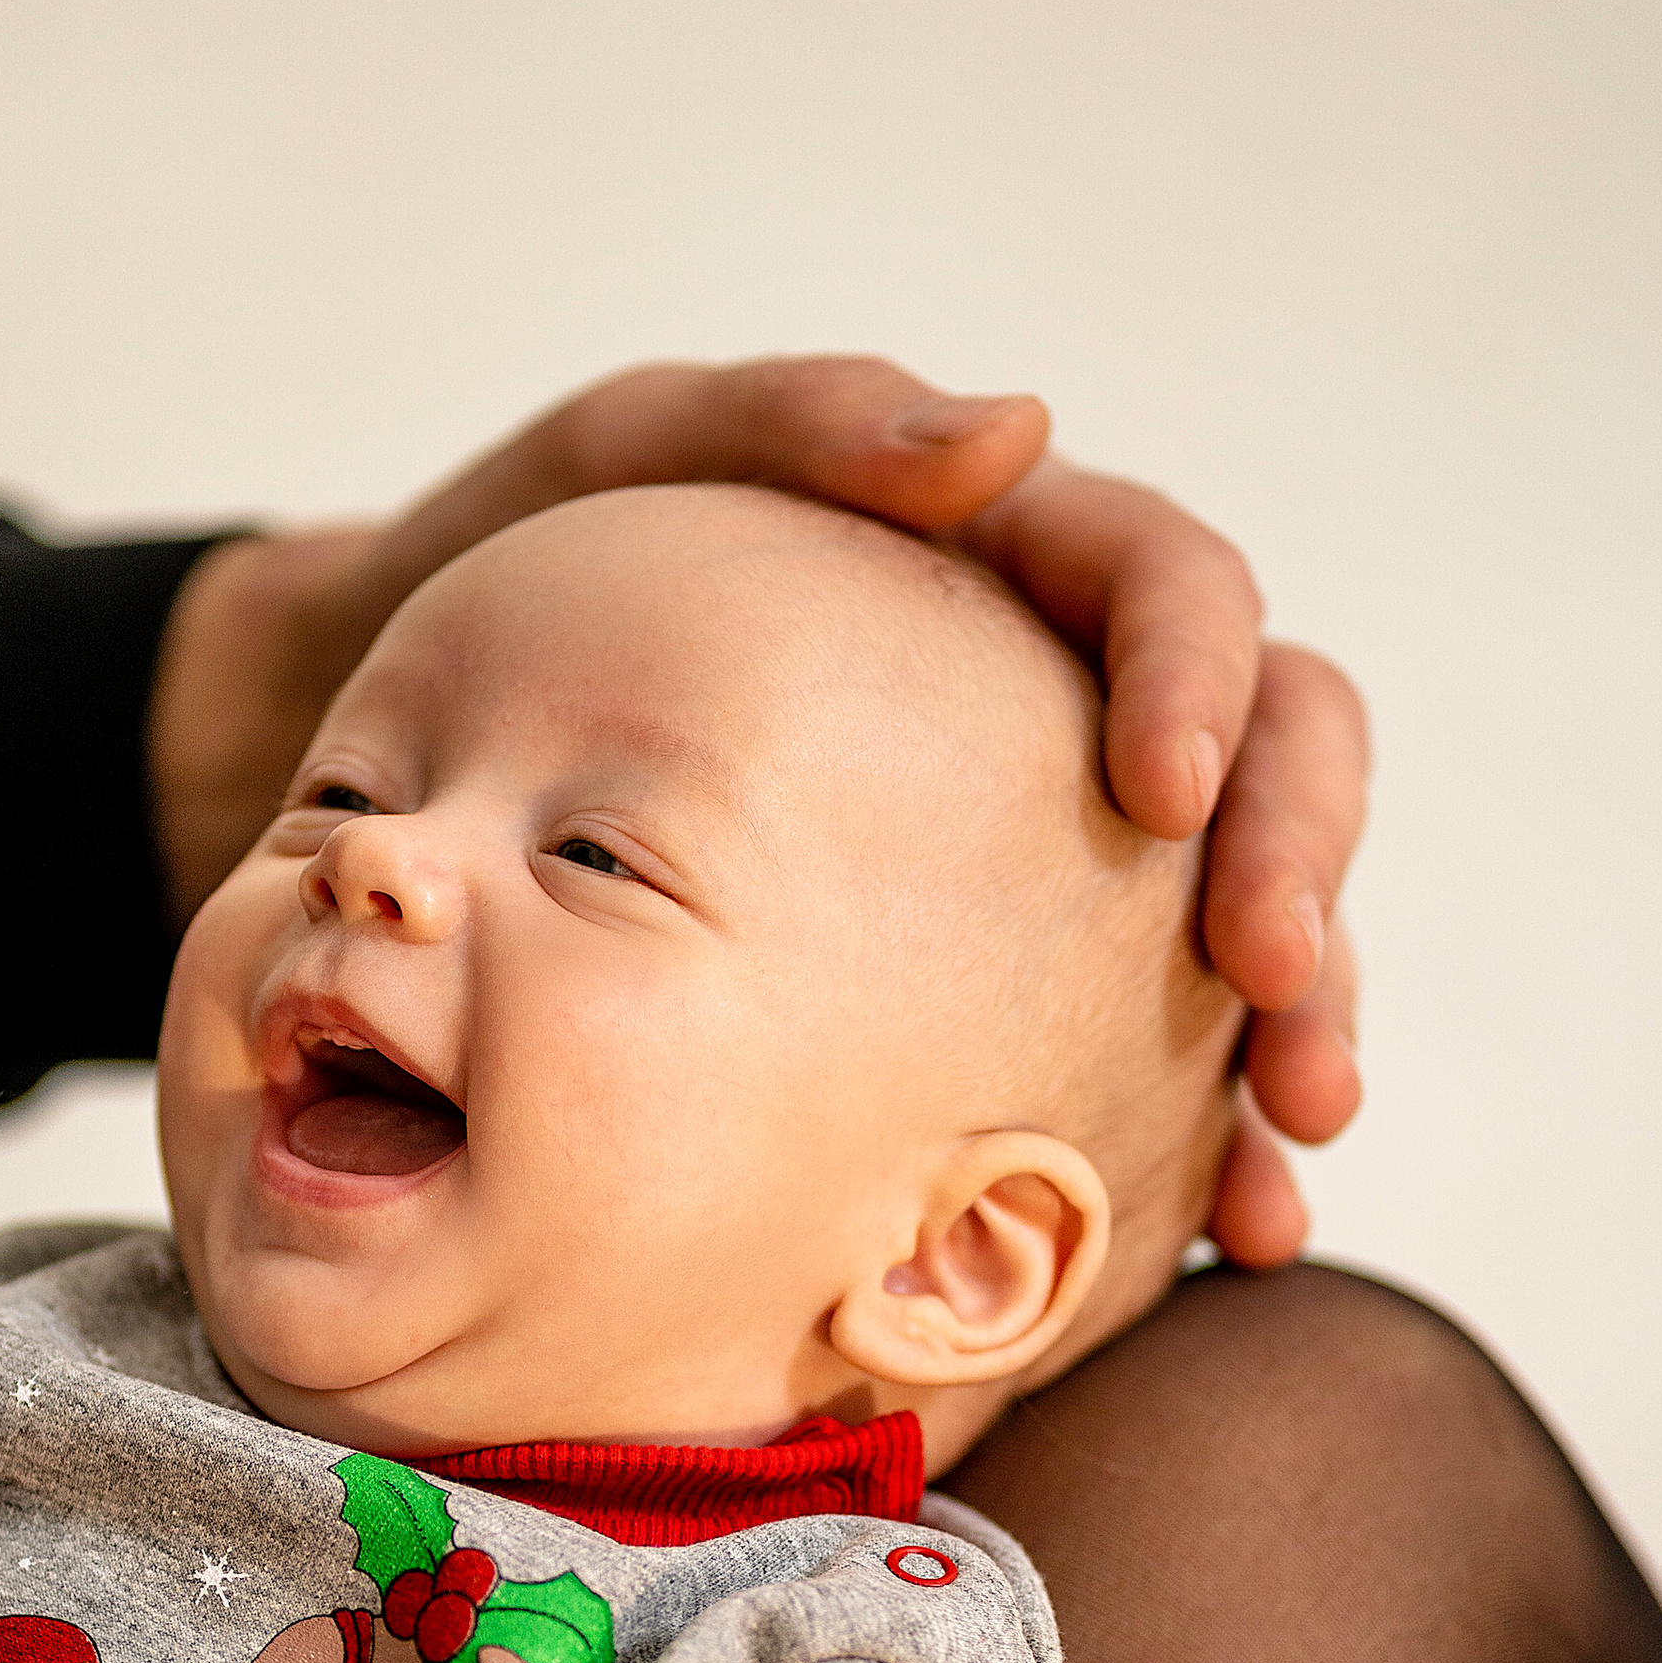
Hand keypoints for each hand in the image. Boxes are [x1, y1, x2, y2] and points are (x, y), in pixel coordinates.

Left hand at [147, 356, 1368, 1264]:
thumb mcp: (619, 459)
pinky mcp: (982, 992)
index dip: (1209, 682)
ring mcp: (1030, 861)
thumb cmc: (499, 574)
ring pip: (1233, 939)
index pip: (1175, 597)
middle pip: (1265, 774)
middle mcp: (1049, 709)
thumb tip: (1015, 431)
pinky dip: (1185, 1152)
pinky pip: (1123, 1066)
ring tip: (1275, 1173)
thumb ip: (796, 420)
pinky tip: (1219, 1242)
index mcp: (1002, 563)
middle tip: (1282, 1005)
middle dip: (1298, 886)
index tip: (1162, 792)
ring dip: (1289, 1047)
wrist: (363, 738)